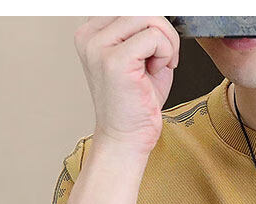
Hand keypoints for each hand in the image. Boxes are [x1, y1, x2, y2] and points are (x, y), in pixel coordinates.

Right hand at [74, 16, 180, 156]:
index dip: (151, 25)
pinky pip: (154, 36)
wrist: (126, 139)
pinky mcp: (115, 61)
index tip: (155, 52)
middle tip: (165, 59)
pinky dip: (166, 53)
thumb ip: (145, 31)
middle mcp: (90, 36)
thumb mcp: (140, 58)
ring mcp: (99, 47)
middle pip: (140, 8)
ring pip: (148, 17)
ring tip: (160, 66)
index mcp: (91, 32)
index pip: (130, 8)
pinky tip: (157, 72)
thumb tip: (160, 14)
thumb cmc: (135, 105)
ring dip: (166, 42)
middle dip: (163, 31)